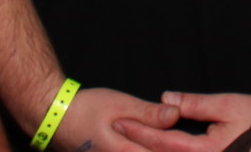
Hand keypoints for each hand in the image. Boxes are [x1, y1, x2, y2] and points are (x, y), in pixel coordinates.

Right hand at [53, 87, 179, 151]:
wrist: (53, 118)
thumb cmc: (85, 108)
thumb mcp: (120, 104)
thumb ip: (149, 113)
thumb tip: (176, 115)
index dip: (179, 150)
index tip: (196, 145)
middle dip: (170, 150)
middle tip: (191, 145)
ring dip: (158, 150)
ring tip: (178, 145)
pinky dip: (145, 149)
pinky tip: (155, 145)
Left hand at [116, 92, 250, 151]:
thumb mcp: (227, 105)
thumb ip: (195, 104)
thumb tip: (166, 98)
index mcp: (205, 151)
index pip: (163, 141)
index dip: (139, 131)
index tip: (119, 122)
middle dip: (136, 146)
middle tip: (114, 132)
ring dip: (148, 151)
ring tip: (128, 141)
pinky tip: (153, 147)